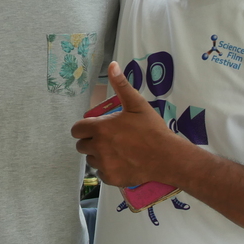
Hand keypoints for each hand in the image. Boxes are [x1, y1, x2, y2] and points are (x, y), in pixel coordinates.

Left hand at [72, 62, 193, 186]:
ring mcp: (103, 165)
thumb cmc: (152, 129)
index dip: (84, 128)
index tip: (96, 128)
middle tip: (109, 139)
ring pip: (91, 159)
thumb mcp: (137, 104)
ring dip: (99, 155)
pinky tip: (122, 162)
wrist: (167, 157)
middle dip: (91, 141)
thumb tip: (112, 65)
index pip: (76, 130)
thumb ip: (121, 85)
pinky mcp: (110, 178)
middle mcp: (98, 148)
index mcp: (100, 129)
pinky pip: (100, 173)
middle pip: (81, 146)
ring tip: (117, 150)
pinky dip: (108, 169)